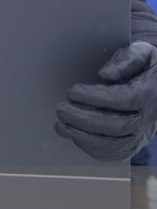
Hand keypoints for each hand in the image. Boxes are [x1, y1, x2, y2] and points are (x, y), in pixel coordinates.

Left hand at [56, 41, 156, 161]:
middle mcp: (149, 119)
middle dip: (84, 119)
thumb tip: (106, 74)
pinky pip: (112, 153)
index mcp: (150, 94)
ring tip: (60, 124)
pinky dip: (89, 148)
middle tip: (60, 109)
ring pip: (114, 144)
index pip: (123, 99)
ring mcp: (142, 135)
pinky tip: (72, 135)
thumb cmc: (146, 68)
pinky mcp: (133, 145)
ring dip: (83, 136)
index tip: (72, 92)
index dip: (95, 97)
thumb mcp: (143, 54)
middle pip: (117, 126)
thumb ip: (127, 60)